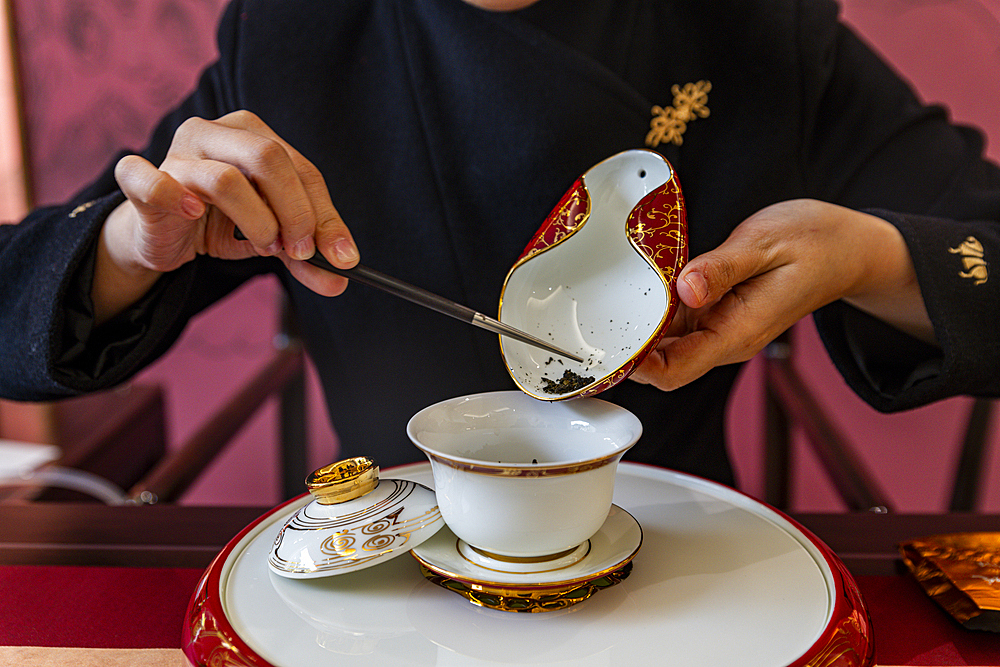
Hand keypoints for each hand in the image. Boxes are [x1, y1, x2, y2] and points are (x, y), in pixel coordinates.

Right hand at [93, 110, 357, 322]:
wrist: (163, 236)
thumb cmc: (221, 223)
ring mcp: (177, 153)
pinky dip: (174, 197)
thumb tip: (340, 278)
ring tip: (262, 245)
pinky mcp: (143, 181)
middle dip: (295, 212)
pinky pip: (151, 180)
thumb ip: (305, 256)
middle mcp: (215, 132)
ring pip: (226, 179)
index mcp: (253, 135)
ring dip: (256, 221)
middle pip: (269, 158)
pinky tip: (193, 214)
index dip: (326, 214)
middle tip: (300, 252)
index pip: (302, 169)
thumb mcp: (273, 237)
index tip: (341, 257)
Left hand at [629, 199, 931, 391]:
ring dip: (637, 331)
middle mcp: (725, 340)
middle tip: (586, 324)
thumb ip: (722, 268)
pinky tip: (636, 294)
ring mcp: (720, 330)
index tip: (604, 349)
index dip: (635, 367)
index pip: (674, 371)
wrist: (846, 247)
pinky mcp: (717, 315)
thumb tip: (685, 288)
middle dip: (626, 351)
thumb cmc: (814, 243)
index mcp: (737, 333)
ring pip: (665, 345)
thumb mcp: (765, 244)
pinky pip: (677, 325)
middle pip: (661, 365)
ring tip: (601, 308)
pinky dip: (654, 314)